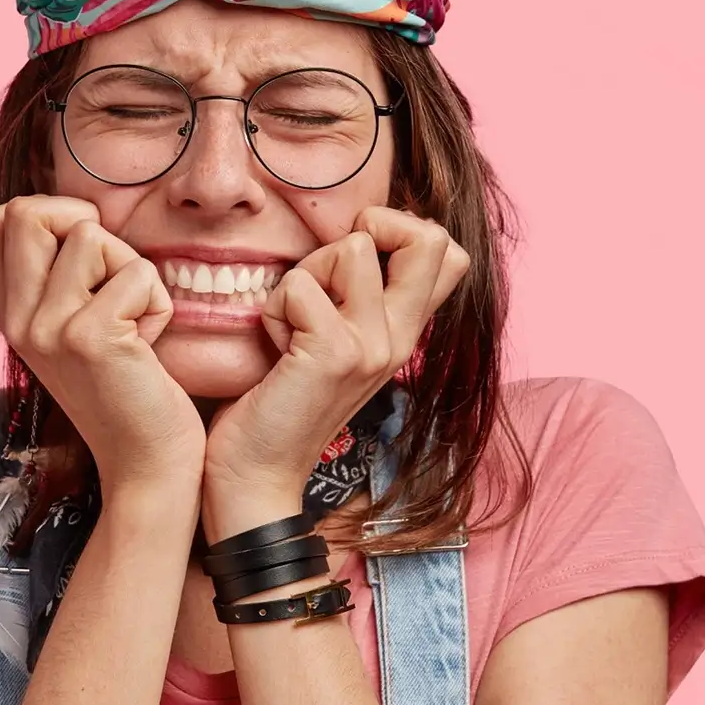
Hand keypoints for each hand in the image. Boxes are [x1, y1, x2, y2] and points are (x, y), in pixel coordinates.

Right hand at [0, 196, 205, 497]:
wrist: (146, 464)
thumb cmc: (128, 389)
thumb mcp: (76, 327)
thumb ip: (60, 277)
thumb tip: (75, 212)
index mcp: (11, 314)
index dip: (47, 214)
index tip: (84, 251)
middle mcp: (17, 319)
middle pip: (28, 211)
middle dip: (84, 224)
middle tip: (113, 274)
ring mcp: (47, 328)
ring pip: (89, 233)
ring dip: (129, 268)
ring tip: (133, 321)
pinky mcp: (88, 337)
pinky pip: (135, 272)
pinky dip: (156, 303)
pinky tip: (147, 347)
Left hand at [202, 207, 469, 508]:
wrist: (255, 475)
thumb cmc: (279, 400)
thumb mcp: (333, 341)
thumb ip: (355, 297)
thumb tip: (353, 239)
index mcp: (403, 332)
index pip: (450, 253)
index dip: (402, 230)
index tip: (352, 261)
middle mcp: (401, 338)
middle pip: (432, 238)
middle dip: (370, 229)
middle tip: (329, 274)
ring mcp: (374, 347)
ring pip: (353, 247)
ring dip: (306, 272)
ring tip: (292, 320)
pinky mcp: (336, 354)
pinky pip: (300, 285)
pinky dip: (274, 307)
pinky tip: (274, 347)